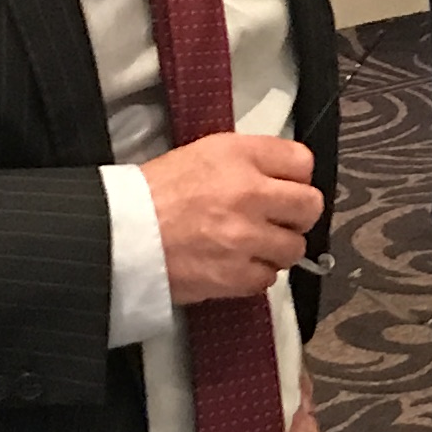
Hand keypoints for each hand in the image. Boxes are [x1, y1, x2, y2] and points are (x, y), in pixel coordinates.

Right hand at [139, 134, 321, 304]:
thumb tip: (284, 177)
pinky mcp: (238, 275)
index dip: (295, 176)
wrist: (120, 235)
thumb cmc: (156, 192)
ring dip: (277, 247)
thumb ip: (249, 160)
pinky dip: (255, 273)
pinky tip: (234, 263)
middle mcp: (251, 194)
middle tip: (275, 218)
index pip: (303, 162)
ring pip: (295, 247)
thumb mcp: (204, 153)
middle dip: (296, 213)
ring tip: (250, 244)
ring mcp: (248, 238)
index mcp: (240, 156)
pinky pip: (269, 277)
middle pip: (310, 206)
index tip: (283, 185)